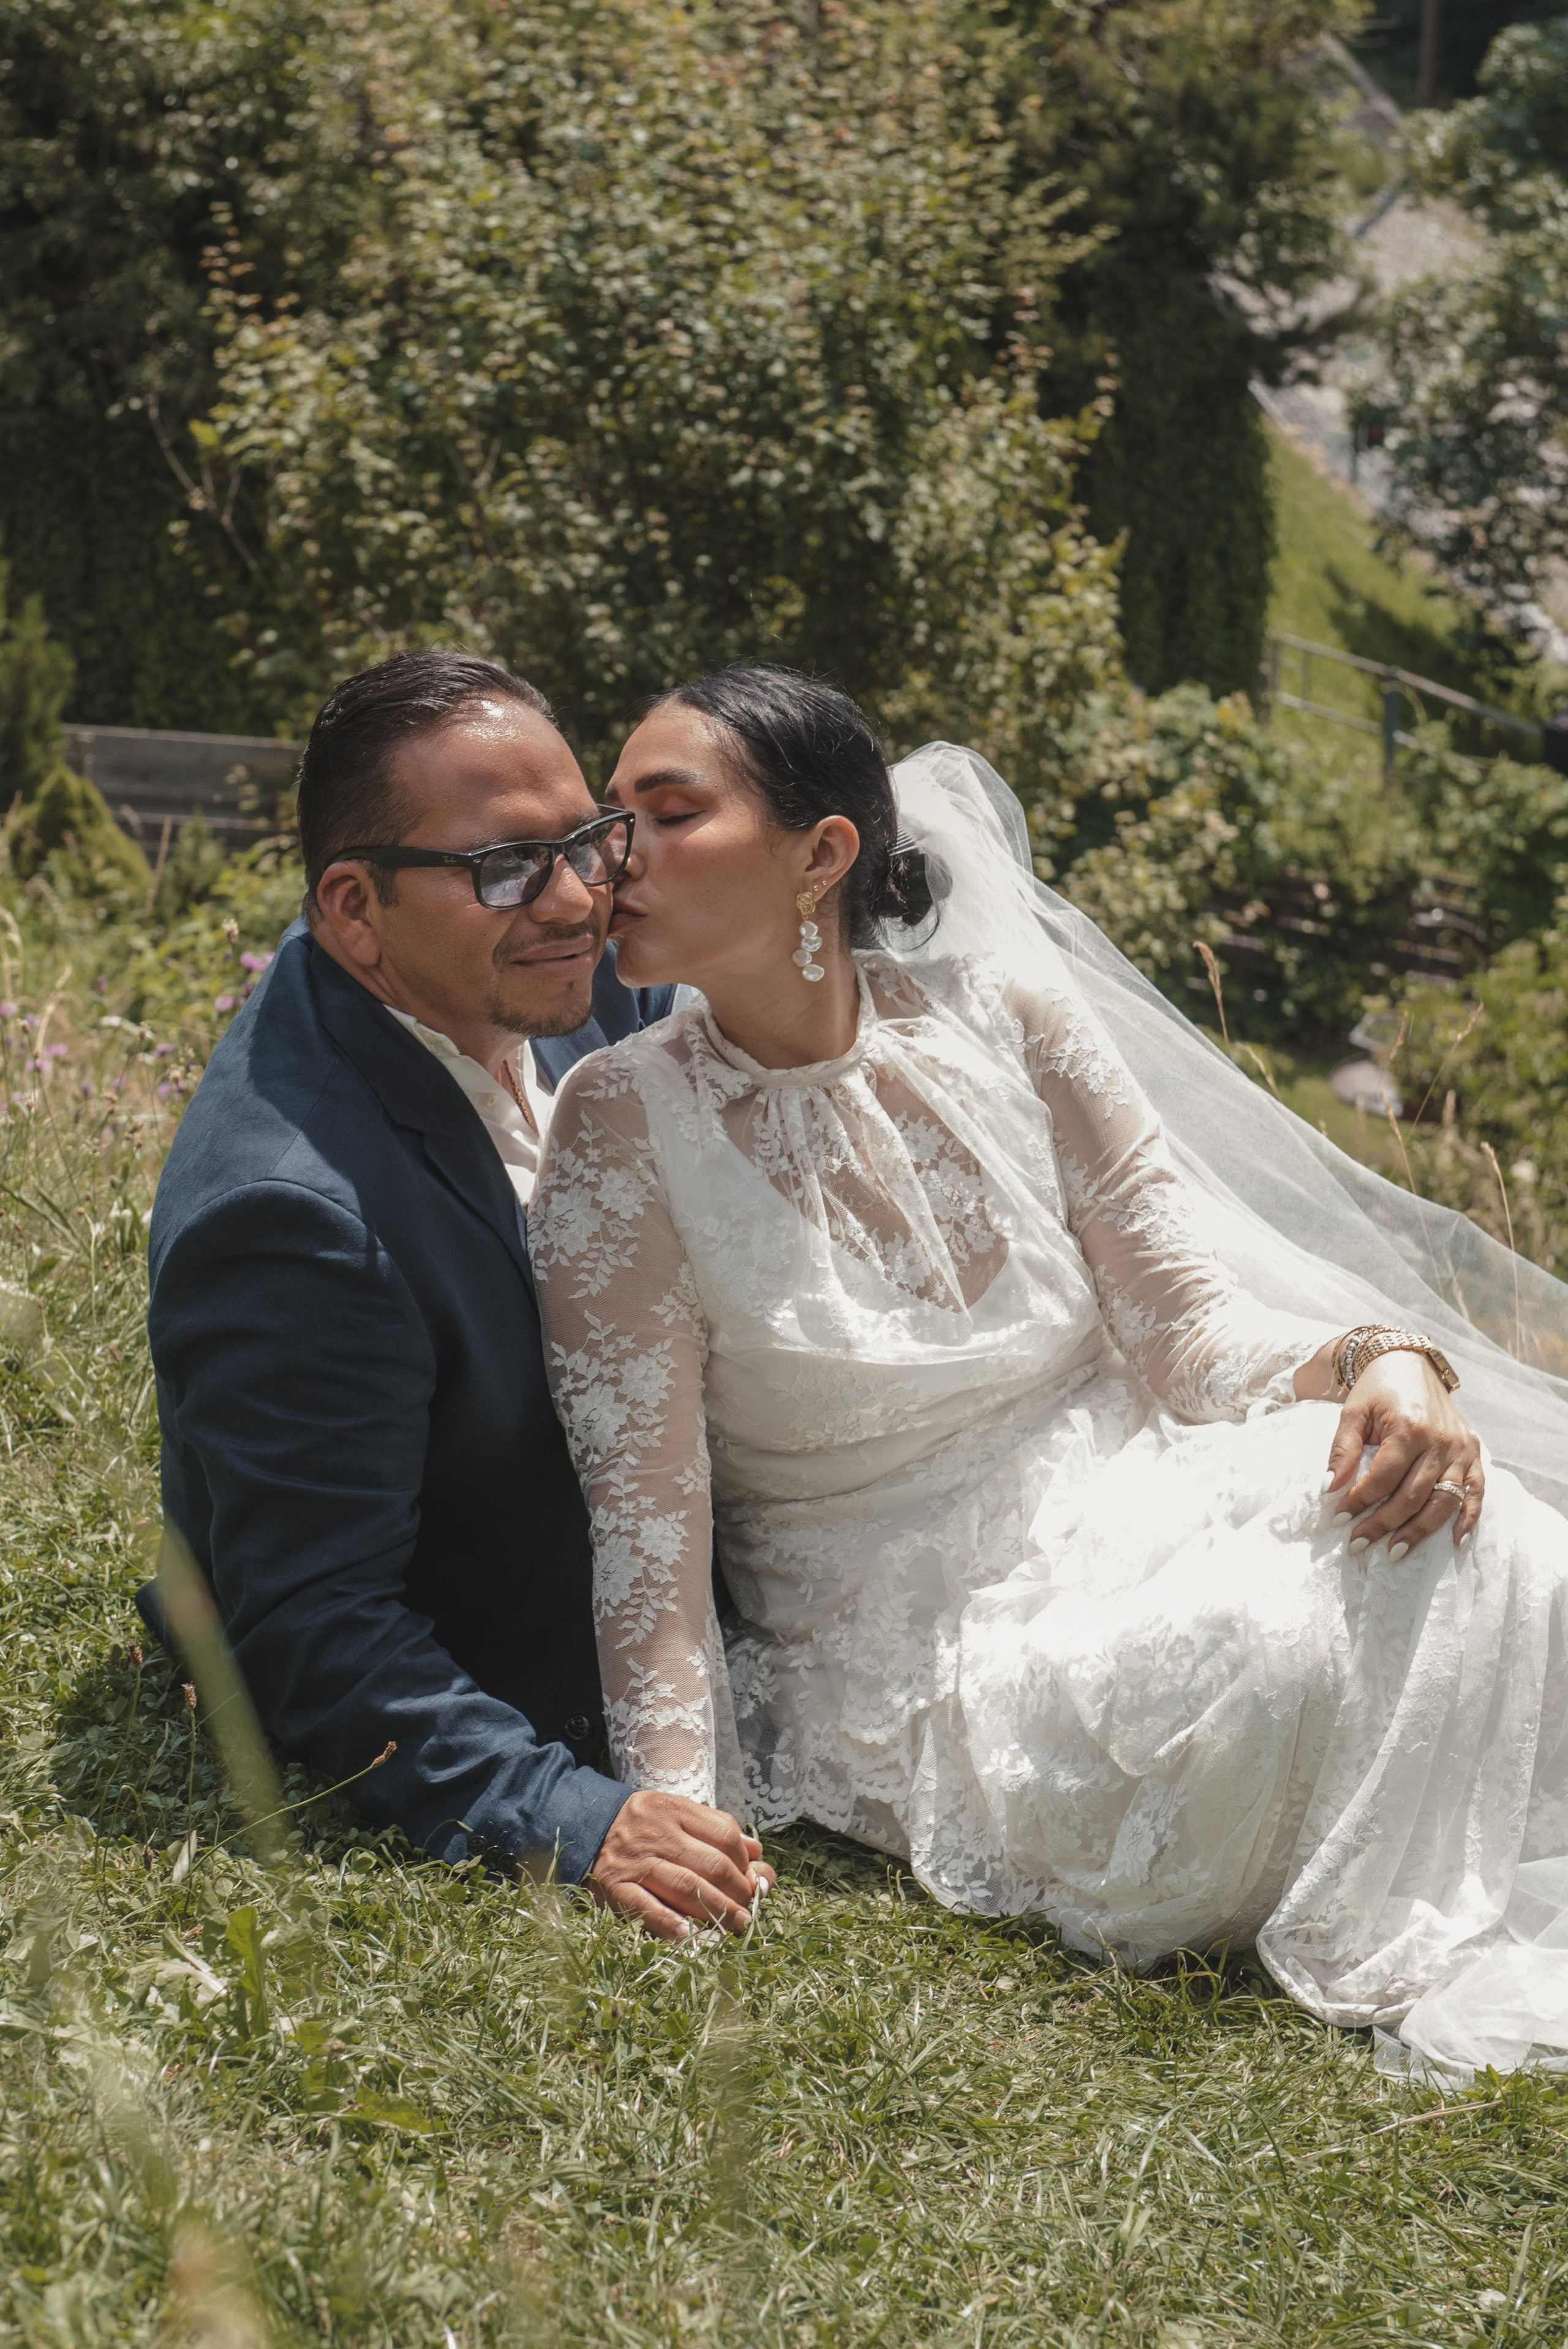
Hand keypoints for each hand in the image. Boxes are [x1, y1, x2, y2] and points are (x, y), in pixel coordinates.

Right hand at [587, 1789, 774, 1940]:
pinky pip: (645, 1907)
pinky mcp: (614, 1886)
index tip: (753, 1879)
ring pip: (685, 1887)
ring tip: (737, 1924)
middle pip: (710, 1864)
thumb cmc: (644, 1825)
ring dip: (716, 1910)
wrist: (589, 1826)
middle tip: (749, 1910)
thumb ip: (715, 1829)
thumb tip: (757, 1853)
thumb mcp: (678, 1813)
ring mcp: (635, 1861)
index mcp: (674, 1809)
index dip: (744, 1861)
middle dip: (737, 1891)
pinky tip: (691, 1936)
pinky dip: (669, 1923)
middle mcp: (656, 1833)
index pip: (724, 1834)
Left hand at [1323, 1350, 1483, 1555]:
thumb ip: (1342, 1450)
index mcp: (1409, 1428)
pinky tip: (1454, 1541)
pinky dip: (1468, 1517)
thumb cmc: (1377, 1389)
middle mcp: (1440, 1441)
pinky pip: (1476, 1491)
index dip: (1359, 1501)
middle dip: (1383, 1524)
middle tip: (1358, 1545)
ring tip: (1395, 1552)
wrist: (1410, 1363)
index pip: (1383, 1478)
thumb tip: (1328, 1489)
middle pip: (1412, 1495)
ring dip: (1419, 1531)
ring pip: (1442, 1501)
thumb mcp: (1353, 1412)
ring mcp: (1461, 1449)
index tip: (1339, 1518)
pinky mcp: (1473, 1451)